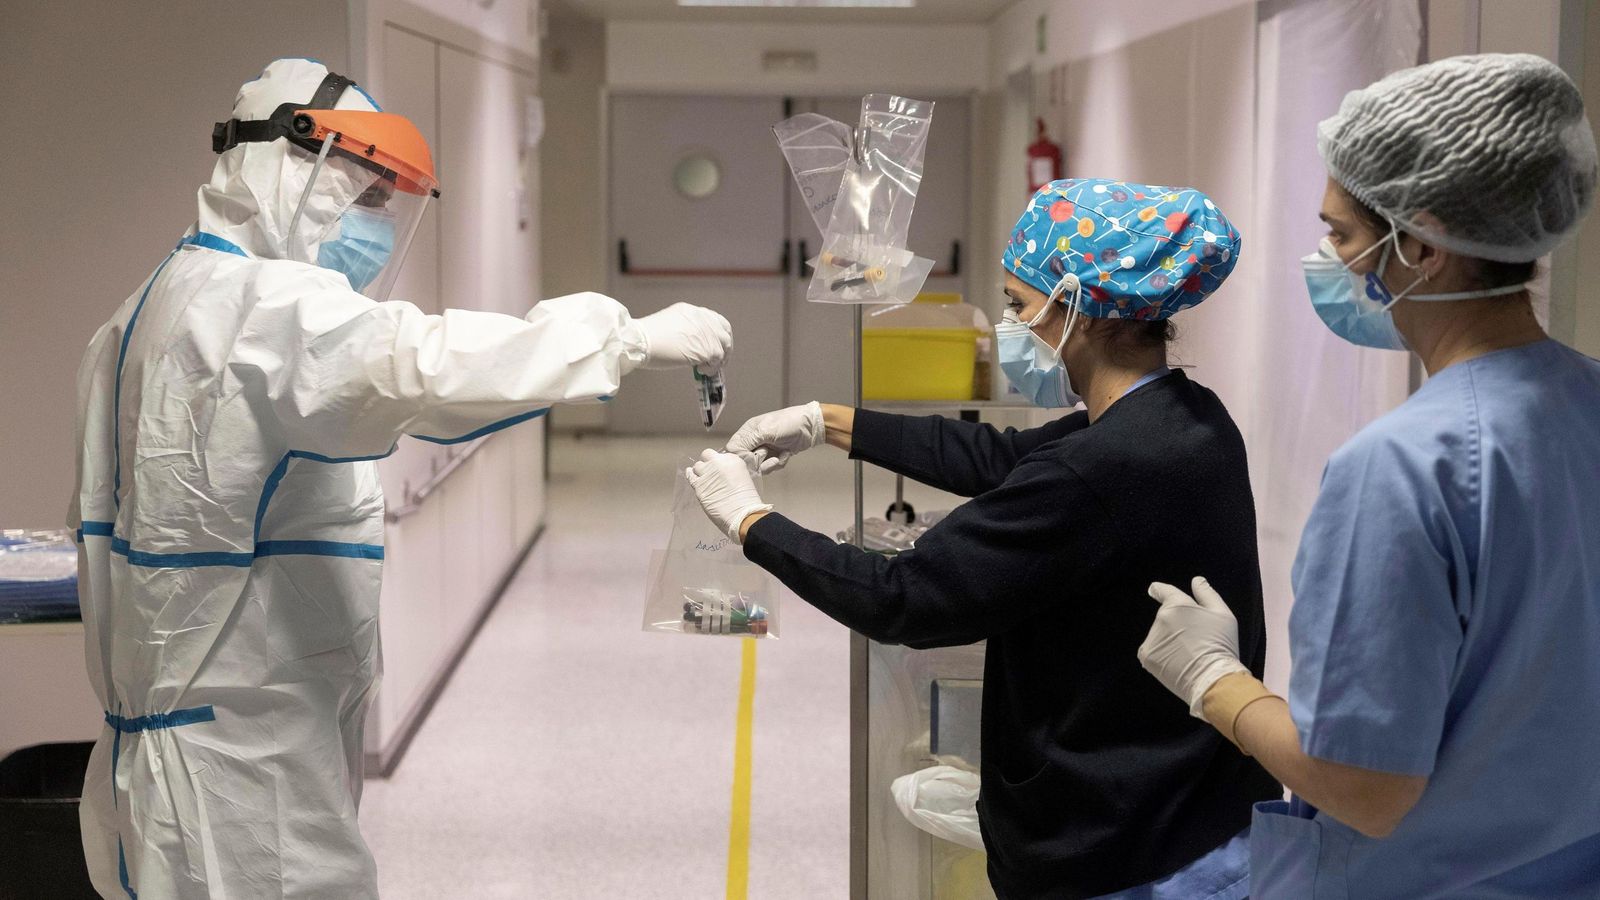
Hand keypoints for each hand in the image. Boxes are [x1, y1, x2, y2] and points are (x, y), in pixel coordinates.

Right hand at [636, 303, 732, 370]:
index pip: (713, 320)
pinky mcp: (707, 347)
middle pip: (724, 330)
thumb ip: (684, 332)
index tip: (716, 345)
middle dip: (725, 346)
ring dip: (718, 360)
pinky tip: (700, 371)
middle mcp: (701, 317)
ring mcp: (705, 332)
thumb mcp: (668, 326)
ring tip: (706, 368)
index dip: (717, 334)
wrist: (640, 342)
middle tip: (720, 360)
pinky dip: (711, 368)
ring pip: (724, 346)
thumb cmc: (646, 339)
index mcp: (690, 311)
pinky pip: (717, 359)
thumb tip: (694, 347)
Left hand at [685, 450, 772, 543]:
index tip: (719, 468)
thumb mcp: (743, 477)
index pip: (720, 455)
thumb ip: (731, 471)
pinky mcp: (698, 485)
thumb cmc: (746, 500)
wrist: (742, 513)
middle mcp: (718, 463)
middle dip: (707, 462)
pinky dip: (690, 474)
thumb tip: (722, 472)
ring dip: (700, 471)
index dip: (718, 462)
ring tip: (704, 478)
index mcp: (732, 459)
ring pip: (697, 466)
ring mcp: (707, 473)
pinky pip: (690, 476)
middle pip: (707, 455)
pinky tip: (690, 473)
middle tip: (710, 471)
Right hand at [725, 403, 826, 474]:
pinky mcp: (775, 456)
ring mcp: (765, 450)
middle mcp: (754, 441)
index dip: (741, 457)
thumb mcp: (766, 430)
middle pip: (745, 461)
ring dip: (770, 464)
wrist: (811, 427)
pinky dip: (779, 463)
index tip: (752, 459)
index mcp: (748, 432)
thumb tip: (731, 452)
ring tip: (780, 455)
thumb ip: (747, 441)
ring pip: (759, 467)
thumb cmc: (789, 423)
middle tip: (768, 454)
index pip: (733, 449)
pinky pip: (771, 468)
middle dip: (758, 462)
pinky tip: (786, 454)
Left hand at [1139, 577, 1249, 717]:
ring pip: (1160, 635)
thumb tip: (1196, 580)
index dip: (1159, 590)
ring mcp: (1152, 638)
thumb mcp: (1223, 615)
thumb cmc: (1221, 644)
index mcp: (1178, 605)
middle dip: (1177, 625)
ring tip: (1189, 654)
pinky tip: (1177, 662)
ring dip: (1169, 641)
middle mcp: (1161, 618)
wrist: (1213, 679)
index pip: (1164, 591)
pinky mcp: (1147, 656)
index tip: (1154, 589)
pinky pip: (1152, 651)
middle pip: (1166, 617)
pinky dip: (1161, 655)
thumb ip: (1207, 594)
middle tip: (1195, 640)